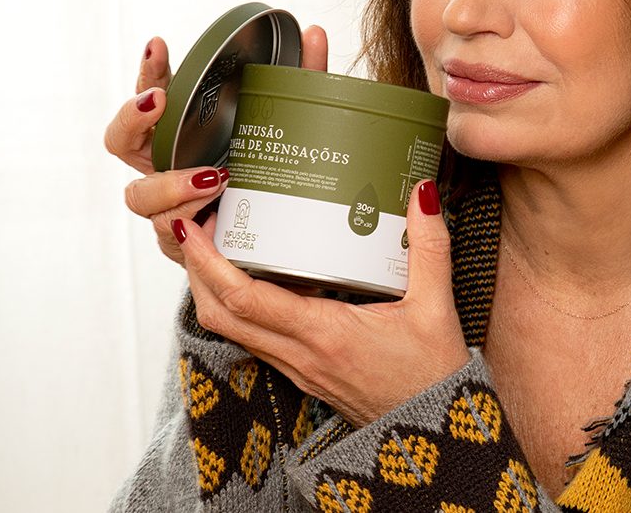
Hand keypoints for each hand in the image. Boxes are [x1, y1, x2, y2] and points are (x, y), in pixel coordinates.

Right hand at [104, 27, 329, 264]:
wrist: (277, 237)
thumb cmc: (268, 173)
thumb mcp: (286, 125)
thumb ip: (301, 80)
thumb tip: (316, 33)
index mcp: (178, 134)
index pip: (149, 94)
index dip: (148, 69)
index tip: (160, 44)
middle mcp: (162, 167)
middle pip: (118, 142)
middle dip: (133, 118)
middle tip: (161, 101)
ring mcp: (166, 206)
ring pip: (140, 196)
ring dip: (172, 182)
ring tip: (212, 176)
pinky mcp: (180, 241)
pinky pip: (169, 232)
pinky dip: (191, 218)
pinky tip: (213, 214)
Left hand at [174, 179, 470, 427]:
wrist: (432, 434)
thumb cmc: (433, 376)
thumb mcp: (436, 305)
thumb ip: (430, 246)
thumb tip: (423, 195)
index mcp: (325, 335)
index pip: (245, 299)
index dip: (209, 262)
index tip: (194, 227)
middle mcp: (300, 355)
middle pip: (219, 315)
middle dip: (196, 269)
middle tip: (197, 226)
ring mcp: (296, 369)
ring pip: (230, 330)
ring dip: (211, 289)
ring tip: (218, 245)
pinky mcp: (301, 374)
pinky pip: (253, 339)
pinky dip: (237, 307)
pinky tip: (255, 278)